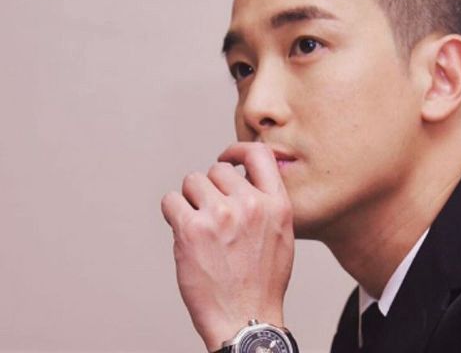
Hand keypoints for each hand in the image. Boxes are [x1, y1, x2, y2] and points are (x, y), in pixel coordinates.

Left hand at [160, 143, 294, 350]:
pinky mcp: (192, 229)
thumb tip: (243, 178)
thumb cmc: (262, 281)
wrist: (245, 317)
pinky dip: (172, 213)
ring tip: (199, 226)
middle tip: (211, 214)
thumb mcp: (282, 234)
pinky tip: (182, 230)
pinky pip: (171, 200)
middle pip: (217, 169)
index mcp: (276, 204)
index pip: (259, 154)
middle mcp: (250, 204)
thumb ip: (267, 202)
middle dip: (210, 188)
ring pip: (192, 181)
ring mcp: (221, 215)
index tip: (228, 158)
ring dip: (190, 199)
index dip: (239, 150)